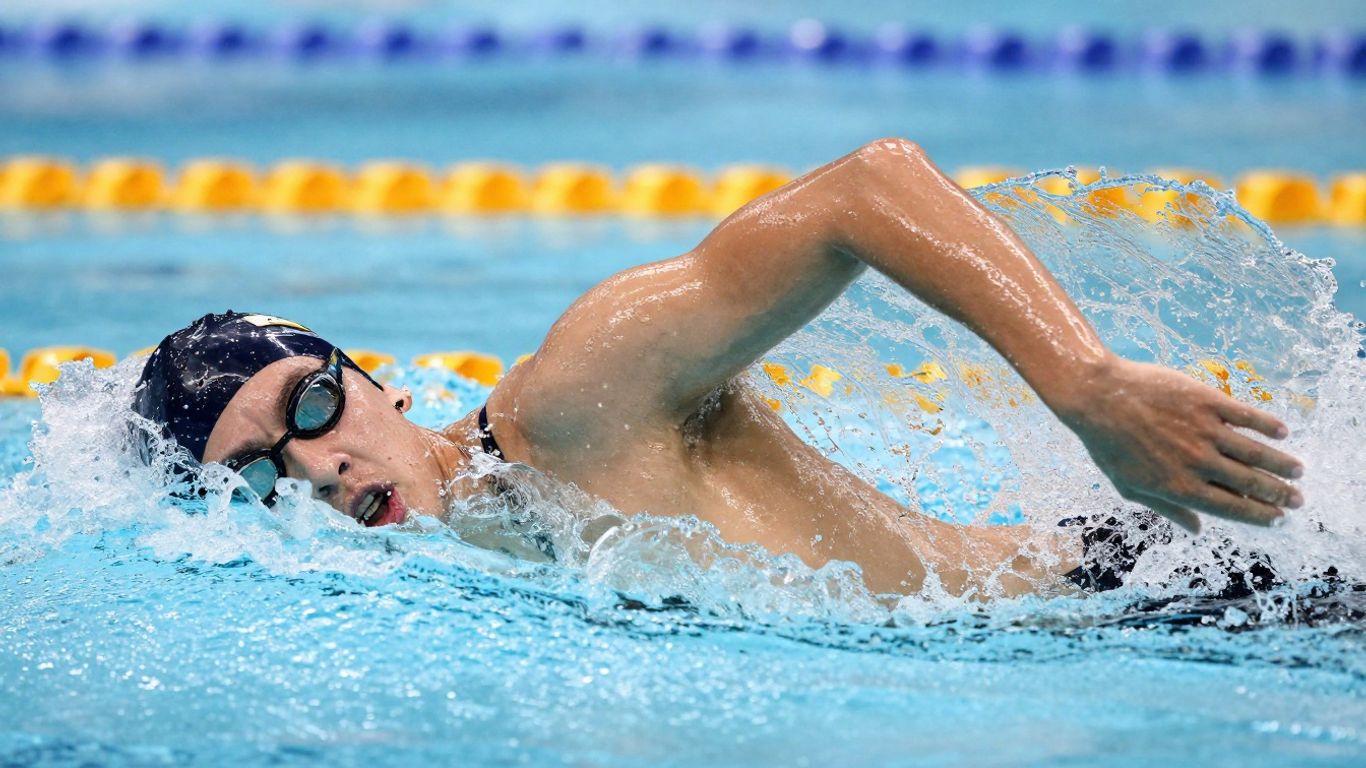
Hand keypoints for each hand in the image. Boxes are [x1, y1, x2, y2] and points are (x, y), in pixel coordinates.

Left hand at [1056, 357, 1303, 534]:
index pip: (1231, 507)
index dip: (1259, 515)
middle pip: (1250, 483)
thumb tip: (1198, 529)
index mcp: (1180, 487)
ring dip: (1282, 464)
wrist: (1098, 396)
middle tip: (1299, 500)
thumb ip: (1167, 509)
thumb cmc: (1107, 444)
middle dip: (1280, 494)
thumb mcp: (1129, 486)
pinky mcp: (1206, 401)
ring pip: (1255, 452)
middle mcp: (1198, 462)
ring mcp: (1204, 431)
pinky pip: (1246, 416)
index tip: (1278, 519)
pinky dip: (1267, 425)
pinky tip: (1283, 432)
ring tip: (1299, 471)